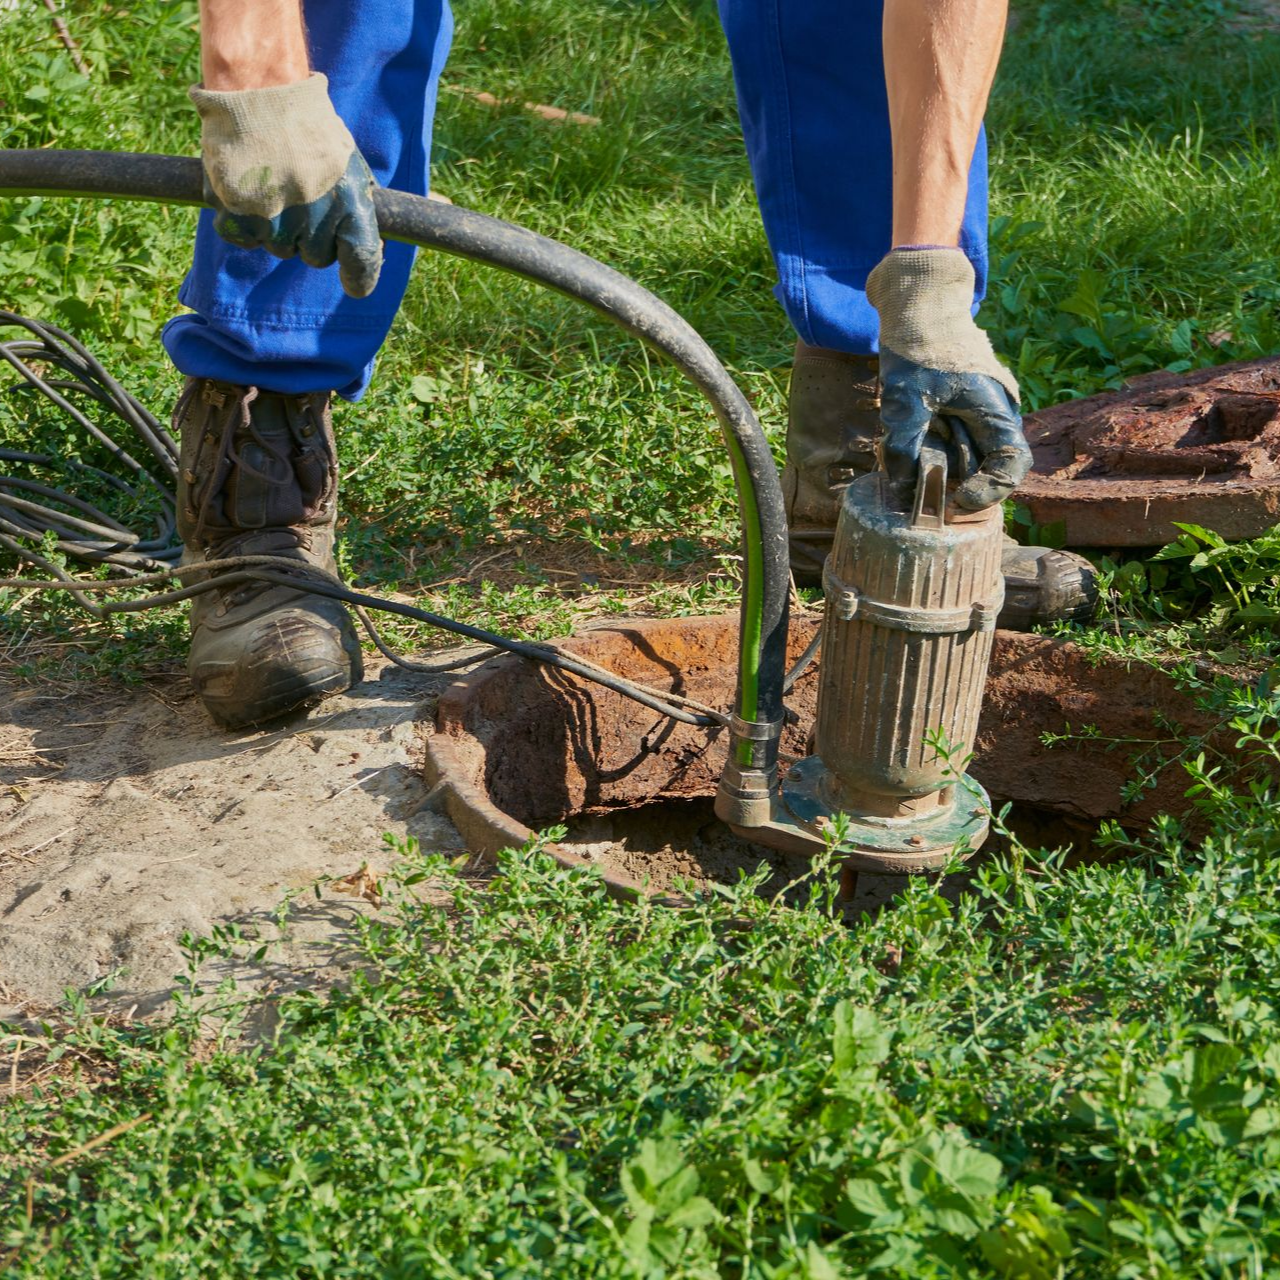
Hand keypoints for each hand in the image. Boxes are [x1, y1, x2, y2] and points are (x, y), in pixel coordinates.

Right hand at [190, 73, 381, 298]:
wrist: (259, 94)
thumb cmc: (308, 127)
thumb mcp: (348, 162)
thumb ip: (360, 204)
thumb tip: (388, 233)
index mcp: (348, 207)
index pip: (360, 261)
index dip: (359, 277)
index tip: (355, 283)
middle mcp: (313, 222)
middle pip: (315, 256)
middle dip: (310, 235)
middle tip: (300, 195)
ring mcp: (273, 223)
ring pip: (278, 247)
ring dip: (277, 225)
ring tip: (272, 181)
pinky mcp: (237, 218)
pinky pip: (245, 239)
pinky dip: (243, 221)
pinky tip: (247, 188)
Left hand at [867, 248, 1030, 509]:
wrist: (919, 301)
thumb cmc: (920, 343)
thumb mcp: (905, 399)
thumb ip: (904, 446)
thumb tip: (901, 492)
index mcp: (995, 408)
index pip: (1011, 465)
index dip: (988, 491)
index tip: (955, 501)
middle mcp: (994, 412)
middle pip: (983, 464)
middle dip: (951, 478)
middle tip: (917, 483)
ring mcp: (977, 410)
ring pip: (963, 454)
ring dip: (937, 462)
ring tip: (908, 450)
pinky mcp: (960, 407)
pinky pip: (950, 439)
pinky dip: (930, 447)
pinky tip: (908, 439)